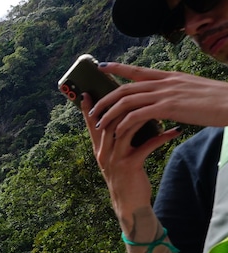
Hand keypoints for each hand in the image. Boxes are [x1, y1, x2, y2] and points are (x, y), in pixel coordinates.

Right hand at [81, 90, 178, 223]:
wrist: (130, 204)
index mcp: (99, 150)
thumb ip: (117, 142)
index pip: (92, 125)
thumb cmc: (127, 179)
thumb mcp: (117, 159)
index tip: (87, 92)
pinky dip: (162, 137)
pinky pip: (146, 145)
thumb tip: (125, 122)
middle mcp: (103, 153)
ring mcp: (115, 159)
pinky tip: (174, 131)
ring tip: (154, 104)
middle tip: (123, 88)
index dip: (89, 109)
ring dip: (141, 115)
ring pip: (124, 130)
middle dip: (115, 104)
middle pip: (107, 122)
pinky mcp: (129, 165)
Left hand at [92, 62, 227, 129]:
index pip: (138, 71)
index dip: (118, 68)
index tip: (102, 66)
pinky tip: (118, 131)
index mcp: (169, 77)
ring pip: (127, 100)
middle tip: (92, 109)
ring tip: (99, 124)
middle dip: (105, 98)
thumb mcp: (191, 89)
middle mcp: (164, 83)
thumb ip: (174, 91)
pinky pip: (138, 114)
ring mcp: (166, 94)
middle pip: (125, 87)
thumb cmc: (216, 100)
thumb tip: (164, 99)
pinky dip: (124, 123)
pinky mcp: (169, 107)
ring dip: (110, 113)